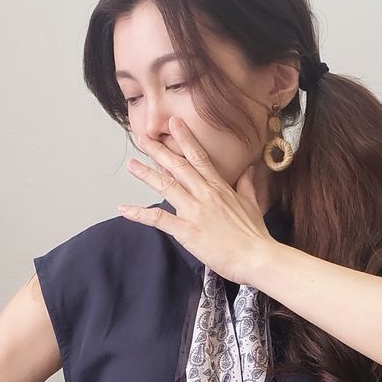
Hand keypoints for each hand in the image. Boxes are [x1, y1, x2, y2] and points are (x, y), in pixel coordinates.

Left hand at [119, 117, 275, 283]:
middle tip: (143, 137)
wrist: (257, 257)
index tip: (174, 123)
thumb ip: (246, 185)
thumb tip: (247, 169)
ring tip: (132, 164)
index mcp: (219, 187)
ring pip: (166, 186)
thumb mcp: (252, 204)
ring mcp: (194, 211)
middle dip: (159, 150)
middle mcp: (204, 194)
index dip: (185, 139)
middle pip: (178, 166)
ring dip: (147, 174)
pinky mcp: (186, 230)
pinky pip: (159, 219)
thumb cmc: (255, 235)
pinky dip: (140, 214)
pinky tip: (124, 209)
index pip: (199, 157)